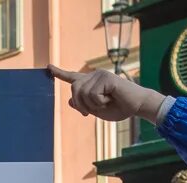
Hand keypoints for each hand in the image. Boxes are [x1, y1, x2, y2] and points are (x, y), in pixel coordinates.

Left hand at [47, 65, 165, 123]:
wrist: (137, 106)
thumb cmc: (120, 108)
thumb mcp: (97, 110)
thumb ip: (83, 105)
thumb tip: (70, 101)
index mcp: (91, 83)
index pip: (72, 77)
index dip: (59, 73)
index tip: (48, 67)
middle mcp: (94, 75)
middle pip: (74, 89)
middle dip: (81, 104)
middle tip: (93, 110)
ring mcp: (100, 74)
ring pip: (82, 93)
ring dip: (92, 105)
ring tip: (107, 102)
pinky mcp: (106, 77)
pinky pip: (93, 95)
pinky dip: (100, 102)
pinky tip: (111, 98)